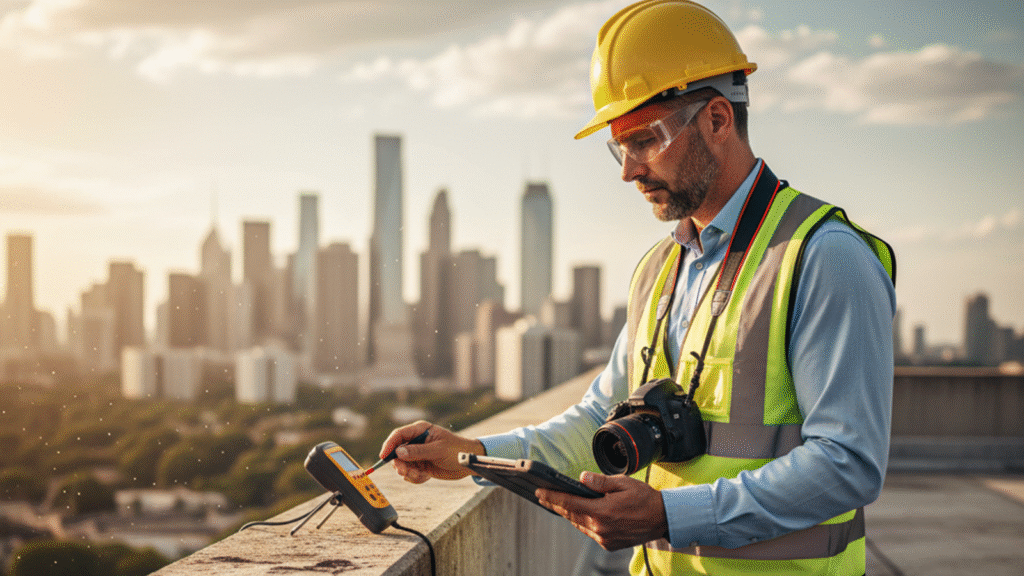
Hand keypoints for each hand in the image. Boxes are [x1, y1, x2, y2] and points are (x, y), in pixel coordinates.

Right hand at [379, 420, 485, 483]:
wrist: (468, 464)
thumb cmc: (457, 450)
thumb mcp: (438, 450)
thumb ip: (418, 451)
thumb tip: (398, 452)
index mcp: (420, 430)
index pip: (399, 435)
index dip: (389, 445)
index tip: (384, 457)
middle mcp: (416, 441)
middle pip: (397, 451)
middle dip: (399, 463)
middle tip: (405, 472)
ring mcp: (417, 454)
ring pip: (402, 464)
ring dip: (408, 472)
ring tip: (420, 475)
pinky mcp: (420, 465)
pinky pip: (409, 473)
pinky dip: (415, 477)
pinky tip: (425, 477)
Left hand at [536, 471, 667, 550]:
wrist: (663, 519)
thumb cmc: (645, 499)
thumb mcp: (623, 483)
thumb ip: (600, 482)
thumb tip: (582, 478)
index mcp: (602, 512)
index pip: (569, 503)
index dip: (552, 497)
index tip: (540, 492)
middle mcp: (601, 528)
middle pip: (570, 515)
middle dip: (556, 505)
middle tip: (543, 496)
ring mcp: (604, 538)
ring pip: (578, 524)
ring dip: (569, 514)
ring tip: (559, 503)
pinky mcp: (609, 544)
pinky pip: (589, 532)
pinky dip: (582, 522)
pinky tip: (580, 513)